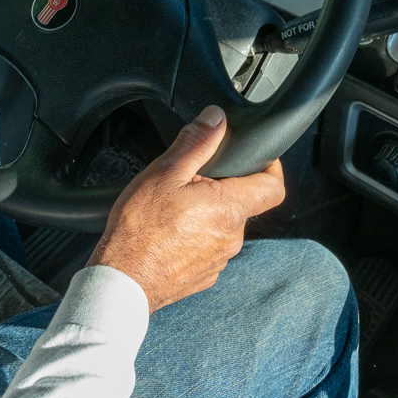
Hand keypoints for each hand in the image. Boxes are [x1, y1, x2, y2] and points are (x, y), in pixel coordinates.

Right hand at [87, 106, 285, 312]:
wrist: (123, 280)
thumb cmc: (140, 229)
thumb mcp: (164, 172)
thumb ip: (196, 142)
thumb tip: (216, 118)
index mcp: (229, 208)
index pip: (274, 186)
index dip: (269, 167)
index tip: (256, 157)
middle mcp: (232, 236)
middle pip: (243, 203)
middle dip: (223, 187)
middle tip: (191, 179)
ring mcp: (220, 259)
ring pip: (224, 225)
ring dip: (207, 213)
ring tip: (173, 208)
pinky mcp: (205, 274)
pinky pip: (209, 247)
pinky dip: (195, 236)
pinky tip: (168, 233)